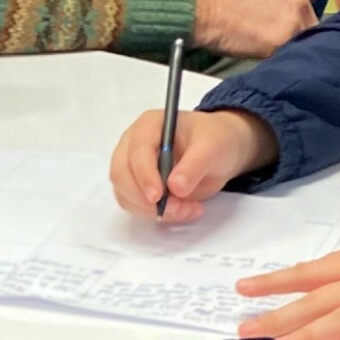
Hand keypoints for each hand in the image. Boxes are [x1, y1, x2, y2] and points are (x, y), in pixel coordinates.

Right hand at [109, 107, 275, 225]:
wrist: (218, 151)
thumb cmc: (215, 140)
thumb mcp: (213, 148)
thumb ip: (195, 165)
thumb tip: (175, 187)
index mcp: (150, 125)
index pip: (136, 149)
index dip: (144, 174)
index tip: (158, 197)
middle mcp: (134, 143)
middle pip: (121, 173)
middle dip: (144, 198)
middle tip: (176, 208)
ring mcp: (132, 165)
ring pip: (125, 194)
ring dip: (152, 210)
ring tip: (187, 209)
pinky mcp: (137, 185)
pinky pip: (134, 205)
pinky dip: (155, 214)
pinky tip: (181, 210)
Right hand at [191, 0, 316, 58]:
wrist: (205, 9)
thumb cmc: (224, 4)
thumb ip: (284, 8)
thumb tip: (292, 29)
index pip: (310, 15)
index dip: (296, 29)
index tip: (281, 33)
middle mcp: (301, 0)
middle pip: (311, 31)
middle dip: (296, 41)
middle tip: (271, 44)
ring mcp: (294, 21)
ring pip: (303, 47)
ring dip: (288, 52)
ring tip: (264, 50)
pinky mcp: (283, 41)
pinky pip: (289, 58)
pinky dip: (278, 61)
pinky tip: (260, 55)